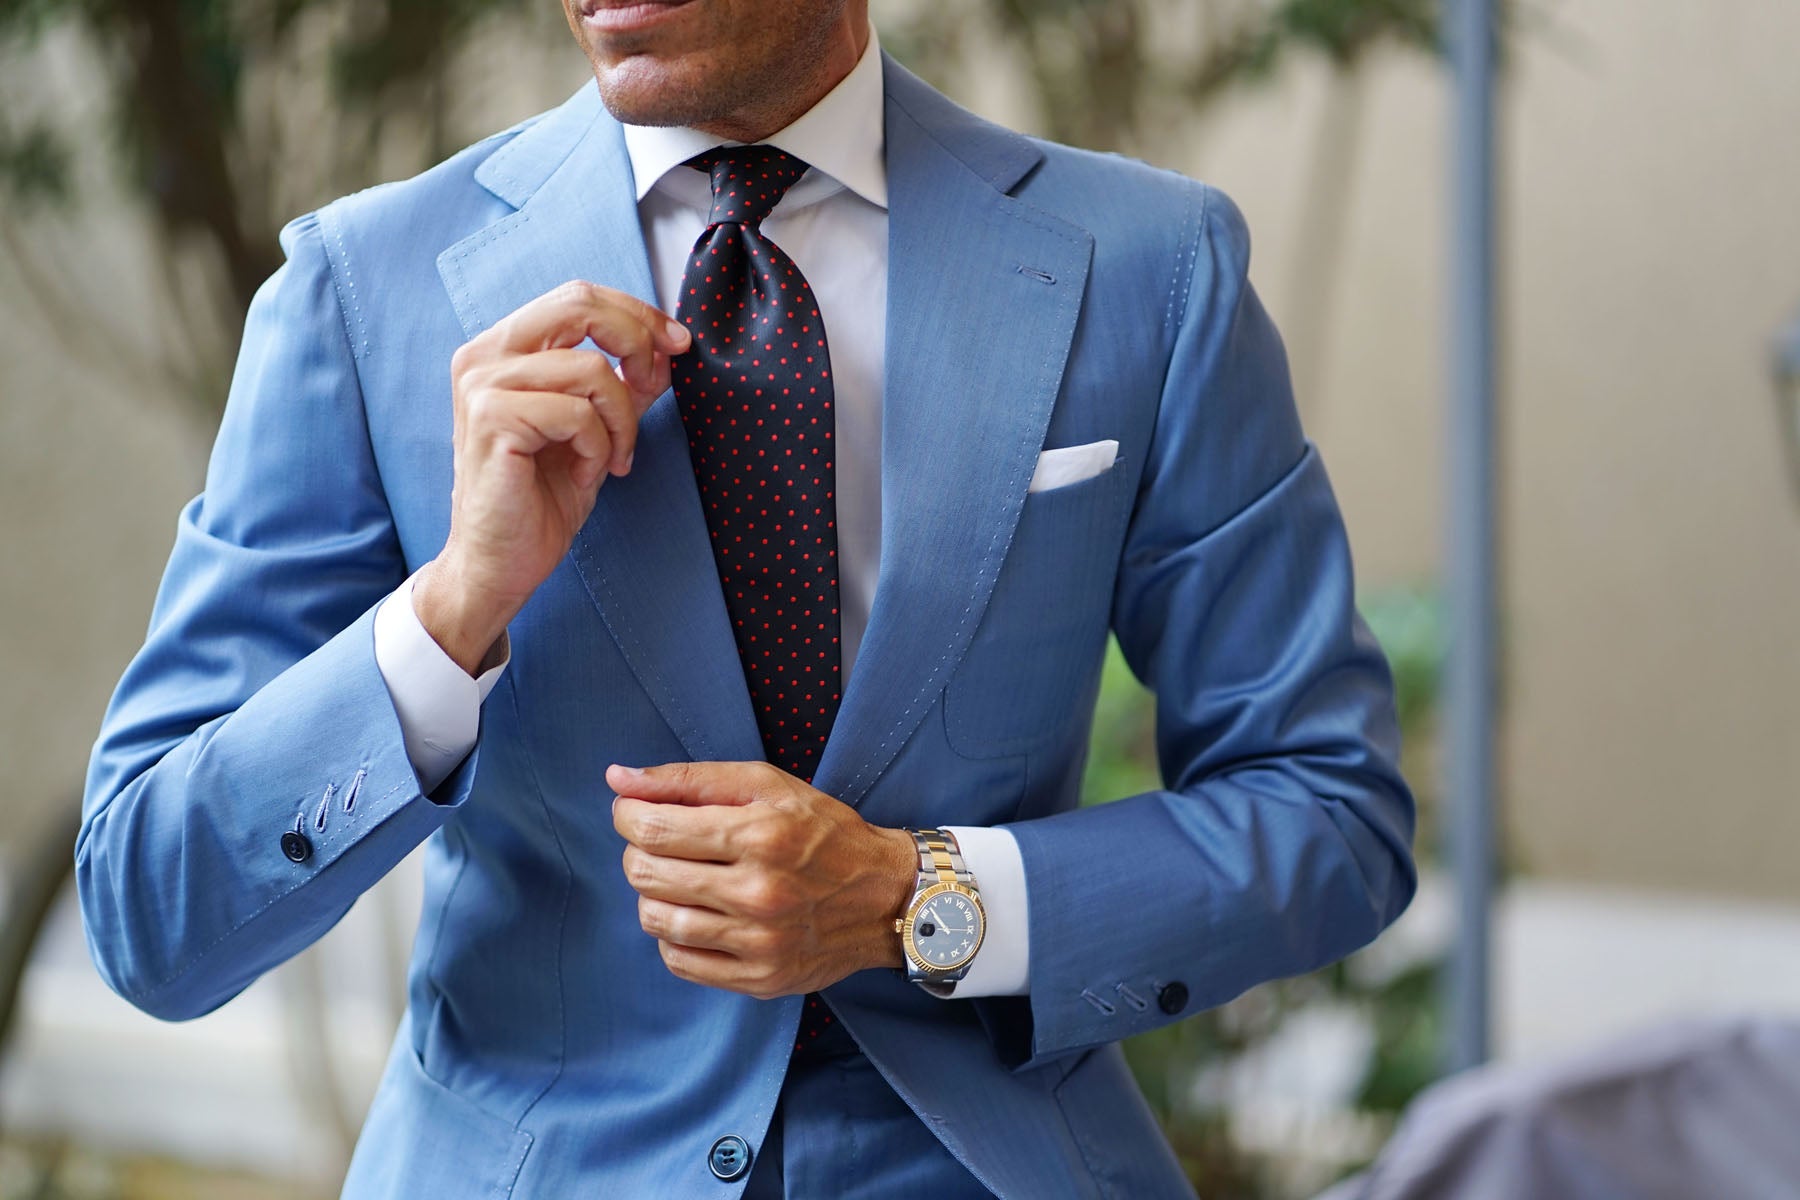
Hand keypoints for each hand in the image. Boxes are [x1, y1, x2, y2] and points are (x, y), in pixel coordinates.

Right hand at [415, 282, 691, 672]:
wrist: (500, 563)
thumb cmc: (541, 499)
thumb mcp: (596, 430)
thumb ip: (623, 385)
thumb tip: (666, 348)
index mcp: (503, 348)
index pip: (578, 297)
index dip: (637, 313)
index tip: (678, 344)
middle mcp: (483, 355)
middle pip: (580, 305)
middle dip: (637, 342)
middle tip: (656, 385)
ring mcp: (482, 384)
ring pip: (592, 371)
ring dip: (621, 422)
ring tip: (610, 460)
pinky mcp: (491, 418)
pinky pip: (578, 413)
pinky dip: (598, 447)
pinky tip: (585, 474)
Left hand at [607, 761, 916, 999]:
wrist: (886, 897)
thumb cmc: (824, 832)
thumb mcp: (768, 785)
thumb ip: (691, 780)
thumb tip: (617, 778)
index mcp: (760, 835)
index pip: (652, 829)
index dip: (627, 816)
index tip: (634, 812)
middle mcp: (758, 892)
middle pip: (645, 874)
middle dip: (638, 851)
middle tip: (661, 844)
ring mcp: (758, 942)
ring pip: (655, 920)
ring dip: (653, 894)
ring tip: (679, 880)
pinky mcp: (759, 978)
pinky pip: (679, 961)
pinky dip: (673, 935)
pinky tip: (696, 914)